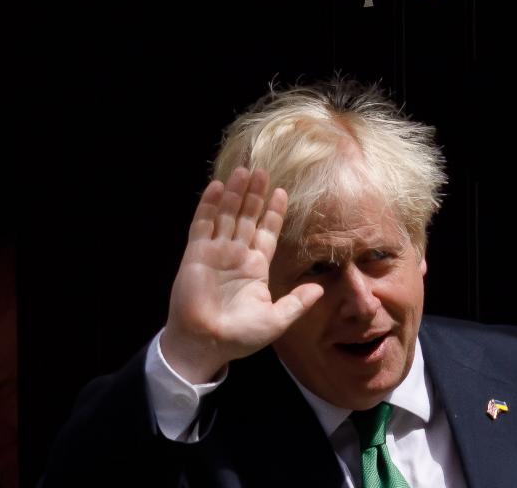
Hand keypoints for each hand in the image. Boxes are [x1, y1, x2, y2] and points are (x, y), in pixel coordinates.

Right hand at [161, 167, 323, 382]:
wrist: (206, 345)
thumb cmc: (240, 336)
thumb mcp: (277, 320)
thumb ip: (297, 302)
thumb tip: (320, 288)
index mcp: (255, 267)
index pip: (267, 233)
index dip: (273, 213)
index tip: (282, 192)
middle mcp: (236, 255)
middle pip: (247, 217)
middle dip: (255, 195)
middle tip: (262, 170)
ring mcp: (215, 252)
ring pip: (227, 215)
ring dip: (235, 193)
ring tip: (244, 170)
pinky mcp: (196, 254)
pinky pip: (203, 224)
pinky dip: (209, 205)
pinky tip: (217, 186)